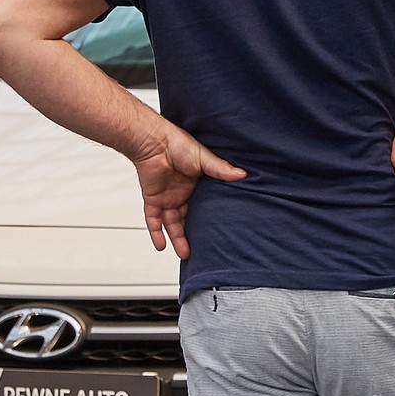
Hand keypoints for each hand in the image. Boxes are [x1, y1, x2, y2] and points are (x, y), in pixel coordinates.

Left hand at [132, 123, 244, 257]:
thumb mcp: (204, 158)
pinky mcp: (152, 200)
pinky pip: (153, 220)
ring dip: (177, 239)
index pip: (203, 206)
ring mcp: (166, 198)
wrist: (154, 141)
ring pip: (172, 224)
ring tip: (186, 254)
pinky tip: (161, 246)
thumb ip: (221, 170)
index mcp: (195, 185)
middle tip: (202, 250)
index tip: (218, 232)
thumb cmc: (177, 143)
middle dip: (193, 235)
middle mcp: (181, 194)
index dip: (208, 219)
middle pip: (187, 219)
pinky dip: (156, 233)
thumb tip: (242, 174)